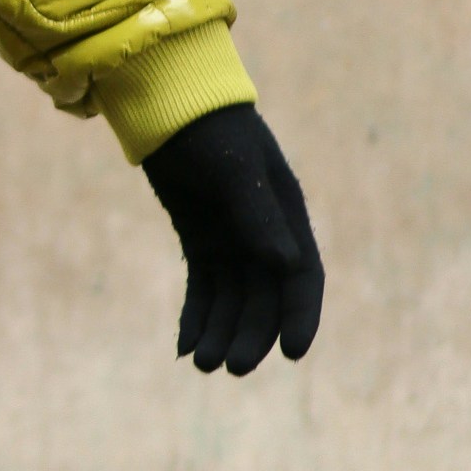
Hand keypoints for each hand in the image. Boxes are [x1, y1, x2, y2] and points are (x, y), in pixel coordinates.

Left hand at [144, 104, 322, 374]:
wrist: (168, 103)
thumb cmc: (209, 129)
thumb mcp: (233, 169)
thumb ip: (257, 214)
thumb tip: (284, 264)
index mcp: (285, 216)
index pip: (303, 276)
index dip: (301, 315)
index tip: (293, 352)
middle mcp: (264, 234)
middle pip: (265, 298)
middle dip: (251, 335)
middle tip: (231, 367)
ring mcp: (231, 240)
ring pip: (232, 301)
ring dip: (221, 334)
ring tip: (202, 363)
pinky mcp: (200, 242)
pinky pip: (203, 290)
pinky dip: (196, 319)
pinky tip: (182, 348)